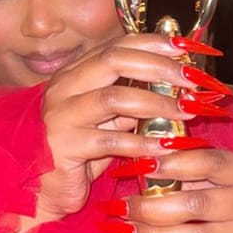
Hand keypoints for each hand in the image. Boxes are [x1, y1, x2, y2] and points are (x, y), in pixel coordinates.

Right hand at [31, 34, 224, 227]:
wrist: (42, 189)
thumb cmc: (80, 153)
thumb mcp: (109, 120)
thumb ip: (132, 99)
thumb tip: (176, 83)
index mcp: (74, 73)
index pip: (117, 45)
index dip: (154, 43)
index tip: (187, 49)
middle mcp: (63, 87)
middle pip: (113, 59)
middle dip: (158, 66)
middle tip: (191, 80)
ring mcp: (60, 115)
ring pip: (113, 97)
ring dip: (156, 103)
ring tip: (185, 112)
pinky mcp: (63, 145)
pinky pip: (110, 141)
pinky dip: (141, 143)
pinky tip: (164, 147)